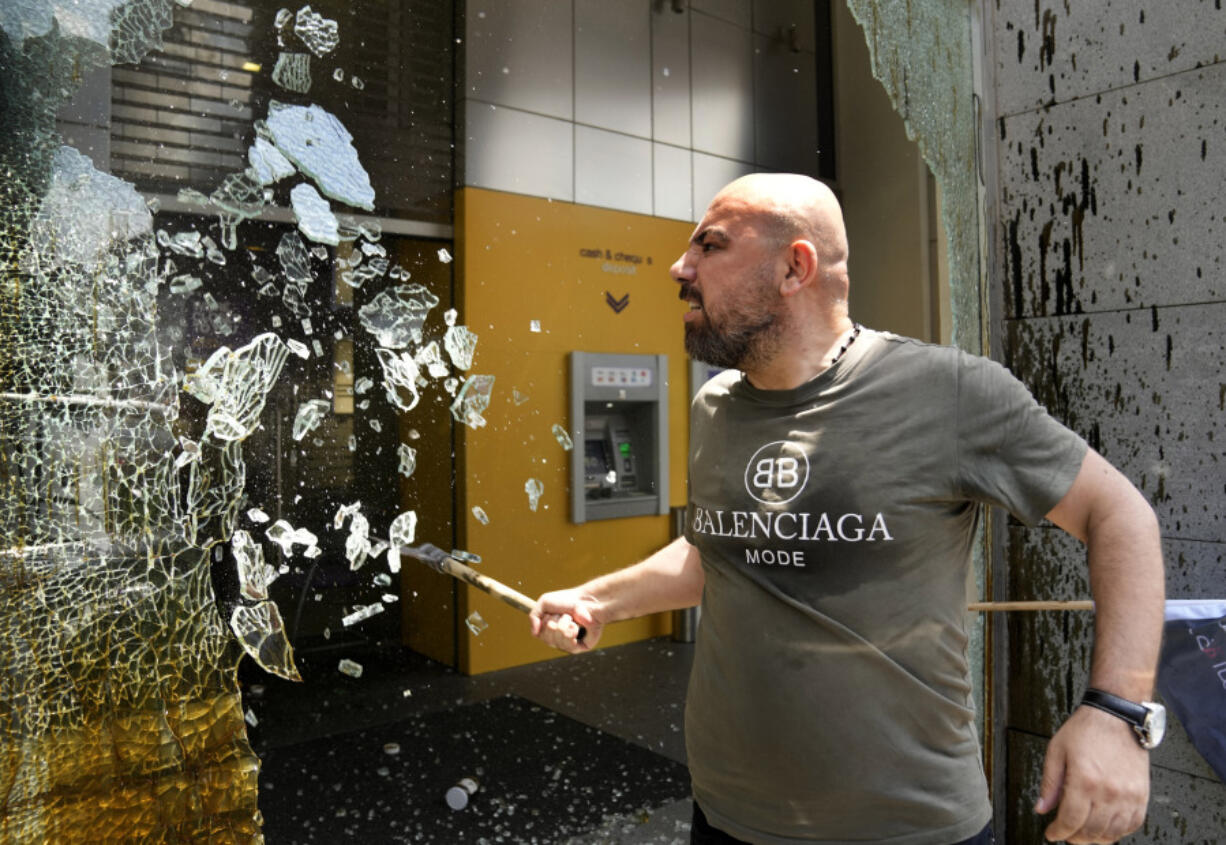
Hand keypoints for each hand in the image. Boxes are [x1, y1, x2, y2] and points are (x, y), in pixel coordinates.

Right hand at [530, 588, 604, 652]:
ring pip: (557, 642)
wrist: (586, 599)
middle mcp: (560, 640)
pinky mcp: (582, 647)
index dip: (545, 621)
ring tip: (572, 618)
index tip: (553, 612)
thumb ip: (533, 616)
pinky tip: (576, 626)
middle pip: (548, 640)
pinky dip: (570, 631)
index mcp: (551, 632)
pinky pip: (569, 646)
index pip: (539, 635)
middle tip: (565, 614)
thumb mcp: (544, 602)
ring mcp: (570, 645)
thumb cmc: (568, 600)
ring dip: (563, 624)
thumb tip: (535, 633)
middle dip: (555, 622)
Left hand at [1034, 705, 1150, 842]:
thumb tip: (1042, 808)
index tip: (1052, 834)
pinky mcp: (1141, 794)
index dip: (1058, 832)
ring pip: (1112, 833)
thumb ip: (1049, 783)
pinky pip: (1132, 824)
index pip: (1070, 821)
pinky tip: (1107, 828)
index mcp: (1084, 781)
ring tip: (1084, 834)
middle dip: (1075, 838)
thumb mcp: (1057, 751)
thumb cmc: (1086, 730)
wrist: (1116, 716)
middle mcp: (1108, 792)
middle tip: (1066, 835)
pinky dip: (1119, 832)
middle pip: (1091, 831)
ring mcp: (1128, 795)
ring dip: (1096, 838)